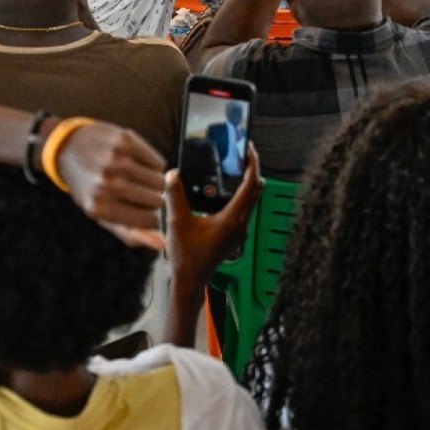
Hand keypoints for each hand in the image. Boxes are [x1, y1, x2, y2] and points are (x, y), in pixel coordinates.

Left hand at [54, 121, 167, 250]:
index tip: (142, 211)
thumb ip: (132, 233)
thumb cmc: (90, 188)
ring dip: (155, 182)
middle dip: (154, 199)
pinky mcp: (125, 141)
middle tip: (139, 193)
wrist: (68, 148)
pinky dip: (155, 165)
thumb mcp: (103, 216)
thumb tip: (161, 244)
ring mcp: (115, 161)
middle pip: (157, 200)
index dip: (151, 217)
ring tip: (139, 179)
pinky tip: (140, 165)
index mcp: (98, 208)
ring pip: (160, 180)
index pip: (149, 220)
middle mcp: (106, 184)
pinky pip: (158, 162)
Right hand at [163, 148, 261, 286]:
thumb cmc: (186, 255)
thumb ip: (175, 196)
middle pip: (256, 190)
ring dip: (248, 182)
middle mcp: (241, 224)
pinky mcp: (235, 234)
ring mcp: (240, 230)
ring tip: (236, 168)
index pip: (251, 185)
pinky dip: (241, 194)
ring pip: (252, 200)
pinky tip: (226, 190)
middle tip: (243, 154)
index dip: (253, 164)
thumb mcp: (176, 222)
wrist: (190, 280)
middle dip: (252, 170)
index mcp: (232, 218)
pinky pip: (245, 208)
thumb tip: (172, 174)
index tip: (250, 149)